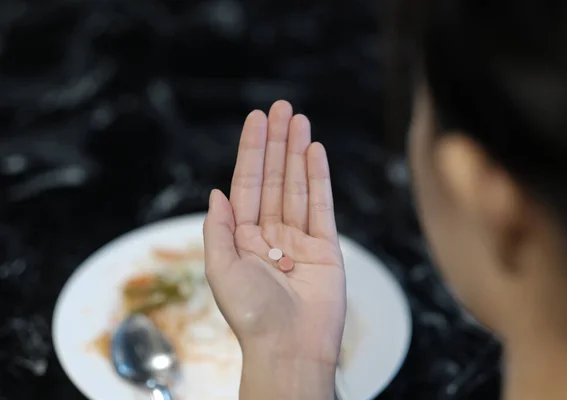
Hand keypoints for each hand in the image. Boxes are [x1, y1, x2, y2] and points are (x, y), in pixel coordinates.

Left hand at [203, 101, 345, 367]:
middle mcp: (270, 234)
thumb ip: (219, 227)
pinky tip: (315, 151)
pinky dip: (319, 177)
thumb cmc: (251, 314)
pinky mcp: (325, 247)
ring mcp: (299, 239)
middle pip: (275, 178)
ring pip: (298, 186)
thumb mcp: (220, 268)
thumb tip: (217, 193)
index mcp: (243, 238)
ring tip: (299, 120)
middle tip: (282, 108)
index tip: (256, 120)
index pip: (248, 184)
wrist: (289, 346)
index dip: (252, 151)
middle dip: (276, 143)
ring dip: (298, 152)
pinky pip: (321, 205)